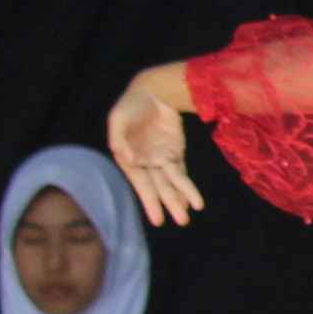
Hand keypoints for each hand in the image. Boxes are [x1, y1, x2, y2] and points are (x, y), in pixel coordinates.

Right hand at [108, 67, 205, 225]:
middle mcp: (145, 162)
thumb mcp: (118, 119)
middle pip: (159, 188)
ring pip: (172, 183)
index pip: (141, 184)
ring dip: (180, 199)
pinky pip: (181, 172)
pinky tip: (194, 201)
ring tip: (188, 217)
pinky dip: (186, 187)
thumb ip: (120, 139)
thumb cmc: (131, 106)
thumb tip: (130, 160)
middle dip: (169, 205)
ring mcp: (160, 158)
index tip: (158, 220)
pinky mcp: (174, 152)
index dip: (150, 202)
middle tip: (182, 222)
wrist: (152, 91)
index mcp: (128, 159)